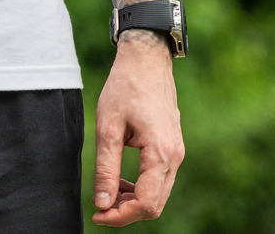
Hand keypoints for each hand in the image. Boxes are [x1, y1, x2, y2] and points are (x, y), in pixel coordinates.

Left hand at [91, 31, 184, 225]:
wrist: (146, 58)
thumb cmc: (125, 86)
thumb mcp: (108, 126)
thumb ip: (106, 168)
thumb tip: (102, 204)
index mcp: (161, 153)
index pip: (145, 203)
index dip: (121, 216)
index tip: (97, 215)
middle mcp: (175, 156)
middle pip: (155, 204)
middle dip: (127, 212)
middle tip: (100, 208)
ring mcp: (177, 151)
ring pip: (159, 193)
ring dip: (134, 199)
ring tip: (108, 191)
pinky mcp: (173, 146)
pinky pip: (160, 178)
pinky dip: (141, 186)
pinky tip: (121, 178)